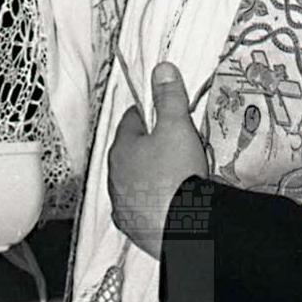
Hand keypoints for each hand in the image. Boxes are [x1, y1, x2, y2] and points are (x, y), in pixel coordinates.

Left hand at [105, 63, 209, 257]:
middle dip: (148, 148)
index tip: (160, 114)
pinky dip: (152, 205)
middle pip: (131, 153)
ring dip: (149, 179)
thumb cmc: (176, 177)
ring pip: (134, 183)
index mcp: (121, 149)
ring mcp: (124, 204)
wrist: (184, 229)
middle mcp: (116, 177)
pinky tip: (169, 205)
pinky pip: (141, 210)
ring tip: (174, 177)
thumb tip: (162, 72)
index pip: (131, 122)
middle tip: (172, 145)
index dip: (148, 115)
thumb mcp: (177, 127)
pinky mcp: (135, 228)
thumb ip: (169, 98)